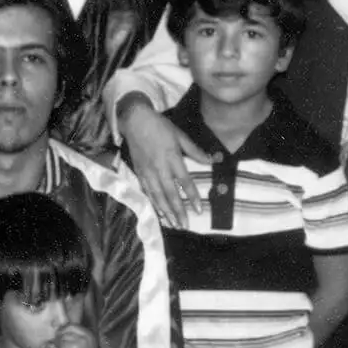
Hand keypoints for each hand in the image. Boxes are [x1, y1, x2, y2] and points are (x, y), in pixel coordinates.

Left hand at [57, 325, 100, 347]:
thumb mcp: (84, 347)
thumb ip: (77, 338)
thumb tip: (61, 332)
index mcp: (90, 334)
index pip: (73, 325)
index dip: (64, 330)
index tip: (60, 336)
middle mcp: (86, 335)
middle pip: (67, 328)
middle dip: (61, 335)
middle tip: (59, 344)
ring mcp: (80, 340)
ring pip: (63, 337)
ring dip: (61, 345)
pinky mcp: (74, 347)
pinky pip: (61, 344)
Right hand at [119, 96, 208, 227]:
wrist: (135, 121)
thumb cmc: (160, 127)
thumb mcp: (180, 135)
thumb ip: (195, 151)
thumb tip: (211, 160)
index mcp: (172, 158)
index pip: (184, 182)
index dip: (192, 197)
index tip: (199, 210)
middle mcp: (159, 168)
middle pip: (170, 194)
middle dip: (178, 211)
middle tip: (184, 226)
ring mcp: (147, 172)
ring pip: (157, 196)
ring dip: (165, 212)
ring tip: (173, 224)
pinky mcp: (139, 173)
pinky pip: (147, 192)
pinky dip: (153, 204)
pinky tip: (159, 213)